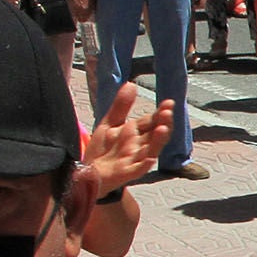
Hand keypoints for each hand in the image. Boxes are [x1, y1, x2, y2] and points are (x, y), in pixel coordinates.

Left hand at [81, 81, 174, 196]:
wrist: (87, 173)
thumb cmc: (102, 150)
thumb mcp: (110, 124)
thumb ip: (121, 106)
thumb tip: (131, 84)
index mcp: (136, 133)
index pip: (152, 121)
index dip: (160, 112)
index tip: (168, 102)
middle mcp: (139, 146)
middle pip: (155, 134)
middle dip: (163, 123)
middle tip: (168, 112)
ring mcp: (134, 160)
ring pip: (151, 150)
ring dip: (158, 140)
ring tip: (163, 128)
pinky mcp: (127, 172)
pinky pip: (139, 169)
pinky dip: (145, 164)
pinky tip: (151, 158)